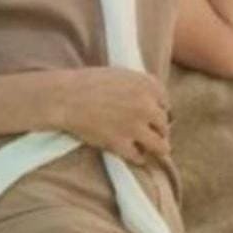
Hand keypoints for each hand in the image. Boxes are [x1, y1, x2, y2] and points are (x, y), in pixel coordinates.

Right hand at [56, 68, 172, 165]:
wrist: (66, 97)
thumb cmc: (88, 83)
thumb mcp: (121, 75)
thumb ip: (139, 87)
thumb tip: (151, 103)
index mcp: (148, 85)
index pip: (166, 104)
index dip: (157, 111)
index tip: (150, 117)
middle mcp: (146, 105)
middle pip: (164, 125)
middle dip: (157, 130)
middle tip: (150, 133)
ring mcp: (135, 126)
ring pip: (160, 145)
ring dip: (156, 148)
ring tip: (150, 149)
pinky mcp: (121, 143)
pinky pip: (139, 157)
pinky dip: (137, 157)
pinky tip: (133, 155)